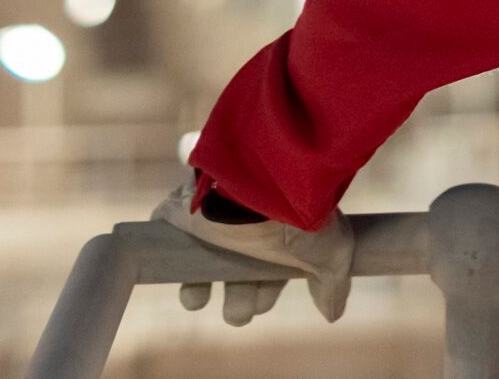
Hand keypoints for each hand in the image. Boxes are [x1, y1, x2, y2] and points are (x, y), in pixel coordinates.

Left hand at [149, 177, 355, 324]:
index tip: (262, 301)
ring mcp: (215, 222)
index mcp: (278, 241)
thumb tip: (332, 314)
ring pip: (198, 266)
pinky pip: (166, 237)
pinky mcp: (184, 212)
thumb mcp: (330, 256)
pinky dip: (167, 253)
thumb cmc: (300, 219)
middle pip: (234, 278)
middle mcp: (246, 232)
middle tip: (239, 303)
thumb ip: (331, 286)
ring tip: (196, 297)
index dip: (262, 296)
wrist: (265, 184)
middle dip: (236, 301)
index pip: (266, 277)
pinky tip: (178, 263)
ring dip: (195, 289)